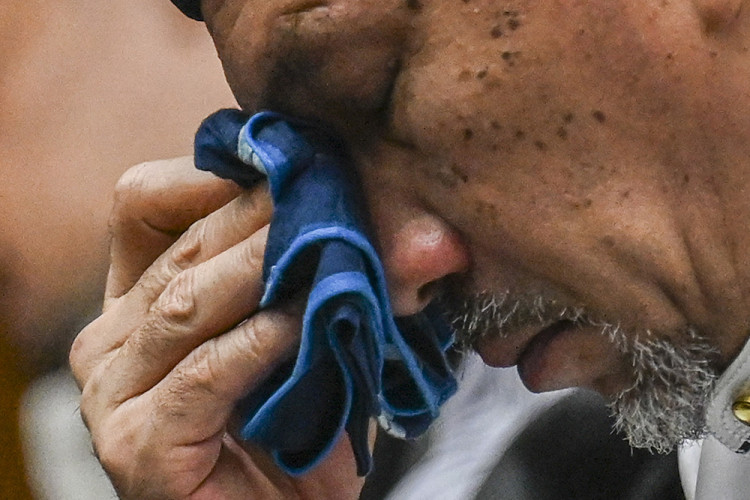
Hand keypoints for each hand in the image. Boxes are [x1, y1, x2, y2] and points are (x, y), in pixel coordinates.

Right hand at [70, 157, 363, 498]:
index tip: (290, 161)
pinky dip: (259, 340)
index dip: (214, 175)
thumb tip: (381, 218)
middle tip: (325, 184)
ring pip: (186, 301)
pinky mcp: (138, 446)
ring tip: (322, 235)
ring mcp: (113, 395)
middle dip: (259, 213)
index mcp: (136, 301)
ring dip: (261, 264)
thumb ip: (311, 277)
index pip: (146, 203)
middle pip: (180, 248)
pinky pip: (205, 372)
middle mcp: (109, 341)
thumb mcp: (295, 334)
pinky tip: (302, 318)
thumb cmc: (289, 428)